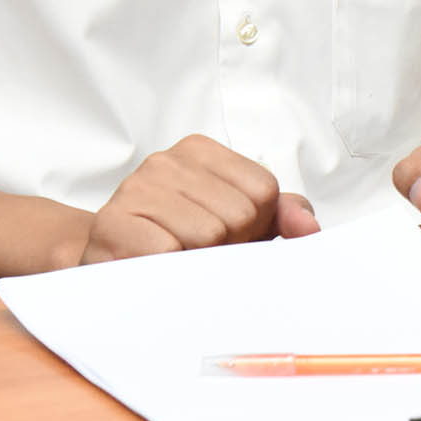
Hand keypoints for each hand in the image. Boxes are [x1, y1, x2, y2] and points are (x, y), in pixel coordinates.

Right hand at [80, 135, 318, 264]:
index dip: (252, 227)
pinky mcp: (111, 223)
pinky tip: (154, 265)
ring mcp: (135, 188)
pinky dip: (169, 268)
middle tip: (194, 251)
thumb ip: (281, 215)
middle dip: (225, 247)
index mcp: (200, 151)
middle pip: (237, 216)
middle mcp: (166, 161)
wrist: (110, 261)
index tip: (224, 235)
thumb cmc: (181, 240)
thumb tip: (309, 228)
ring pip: (206, 235)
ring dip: (196, 260)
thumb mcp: (238, 222)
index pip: (263, 192)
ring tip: (175, 257)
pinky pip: (167, 251)